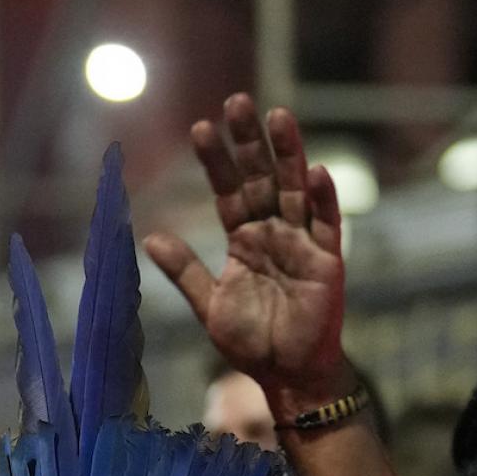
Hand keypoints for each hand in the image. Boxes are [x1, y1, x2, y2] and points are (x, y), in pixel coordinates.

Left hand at [142, 96, 351, 416]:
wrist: (286, 374)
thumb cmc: (252, 340)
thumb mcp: (209, 305)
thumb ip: (184, 271)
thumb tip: (149, 237)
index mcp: (244, 239)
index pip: (228, 190)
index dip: (216, 160)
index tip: (200, 127)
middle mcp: (274, 232)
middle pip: (261, 177)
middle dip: (250, 142)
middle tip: (238, 101)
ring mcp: (302, 242)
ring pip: (294, 188)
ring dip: (288, 153)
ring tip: (278, 116)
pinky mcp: (327, 261)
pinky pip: (326, 224)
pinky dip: (322, 199)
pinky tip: (314, 172)